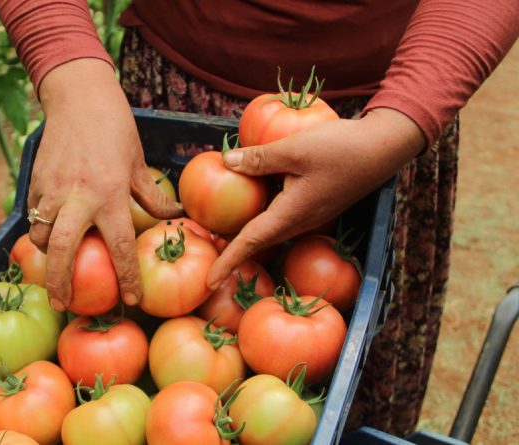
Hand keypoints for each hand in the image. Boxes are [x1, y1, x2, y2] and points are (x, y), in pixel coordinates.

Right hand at [31, 59, 181, 310]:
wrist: (79, 98)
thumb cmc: (115, 130)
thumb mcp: (138, 163)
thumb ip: (152, 196)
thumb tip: (174, 219)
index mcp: (110, 195)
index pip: (119, 247)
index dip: (127, 278)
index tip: (130, 300)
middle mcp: (79, 198)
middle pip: (63, 251)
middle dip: (60, 283)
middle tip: (63, 306)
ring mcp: (52, 191)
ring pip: (40, 236)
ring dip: (45, 257)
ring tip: (53, 271)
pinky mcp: (35, 183)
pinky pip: (34, 216)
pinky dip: (39, 229)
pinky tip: (46, 236)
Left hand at [206, 108, 424, 287]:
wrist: (383, 147)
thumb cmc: (341, 149)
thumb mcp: (294, 149)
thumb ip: (258, 158)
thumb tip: (225, 162)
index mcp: (290, 215)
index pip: (250, 243)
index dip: (228, 262)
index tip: (208, 282)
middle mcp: (298, 222)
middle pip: (256, 239)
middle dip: (229, 250)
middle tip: (202, 249)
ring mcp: (307, 214)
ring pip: (267, 226)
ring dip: (243, 231)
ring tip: (215, 228)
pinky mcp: (312, 203)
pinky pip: (278, 212)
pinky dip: (258, 210)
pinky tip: (246, 193)